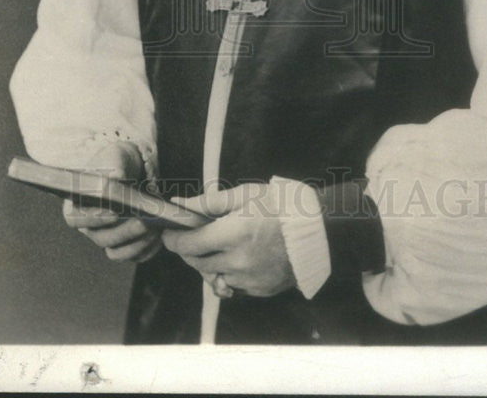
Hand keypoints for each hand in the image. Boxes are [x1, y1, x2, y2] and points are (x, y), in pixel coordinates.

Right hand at [62, 142, 161, 262]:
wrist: (133, 169)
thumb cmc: (118, 162)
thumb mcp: (115, 156)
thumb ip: (113, 164)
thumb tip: (116, 177)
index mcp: (77, 204)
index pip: (75, 219)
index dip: (92, 219)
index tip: (114, 212)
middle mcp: (90, 226)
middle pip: (101, 238)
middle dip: (124, 231)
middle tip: (144, 221)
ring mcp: (107, 238)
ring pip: (117, 252)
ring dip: (137, 243)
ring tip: (156, 228)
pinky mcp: (126, 246)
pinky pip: (135, 255)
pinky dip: (148, 249)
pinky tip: (161, 236)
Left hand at [161, 183, 295, 297]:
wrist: (316, 230)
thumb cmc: (280, 206)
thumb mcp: (244, 195)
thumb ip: (209, 202)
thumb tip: (179, 203)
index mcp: (233, 234)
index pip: (188, 245)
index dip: (173, 240)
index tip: (169, 233)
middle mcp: (238, 261)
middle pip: (197, 263)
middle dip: (190, 250)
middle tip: (195, 236)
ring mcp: (249, 279)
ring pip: (213, 277)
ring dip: (209, 264)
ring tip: (220, 246)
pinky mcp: (260, 290)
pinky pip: (233, 286)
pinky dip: (229, 274)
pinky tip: (238, 258)